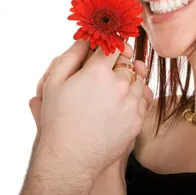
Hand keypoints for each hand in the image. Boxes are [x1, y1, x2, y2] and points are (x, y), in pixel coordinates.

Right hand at [29, 40, 150, 182]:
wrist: (70, 157)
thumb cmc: (58, 118)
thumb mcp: (54, 81)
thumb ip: (71, 54)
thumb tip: (86, 39)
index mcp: (97, 71)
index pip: (112, 46)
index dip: (108, 46)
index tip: (105, 50)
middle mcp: (119, 84)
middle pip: (127, 62)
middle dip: (117, 64)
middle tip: (104, 74)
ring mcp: (131, 103)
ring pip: (137, 80)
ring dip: (127, 81)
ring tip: (110, 93)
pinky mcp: (137, 121)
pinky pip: (141, 101)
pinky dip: (132, 99)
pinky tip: (116, 107)